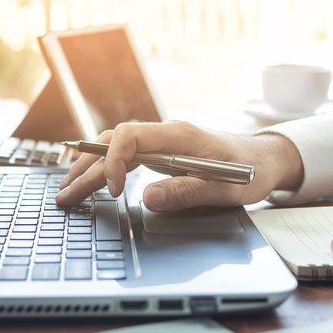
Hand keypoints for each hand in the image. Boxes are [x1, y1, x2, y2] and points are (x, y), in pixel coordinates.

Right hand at [55, 121, 302, 209]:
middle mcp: (165, 134)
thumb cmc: (250, 172)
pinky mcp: (162, 153)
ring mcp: (161, 142)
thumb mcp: (225, 188)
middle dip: (86, 170)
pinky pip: (125, 155)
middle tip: (66, 196)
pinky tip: (91, 181)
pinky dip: (105, 168)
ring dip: (90, 168)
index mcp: (178, 135)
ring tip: (68, 190)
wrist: (266, 160)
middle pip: (113, 144)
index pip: (129, 137)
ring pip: (114, 148)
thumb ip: (187, 192)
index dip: (114, 162)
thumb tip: (148, 197)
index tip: (114, 192)